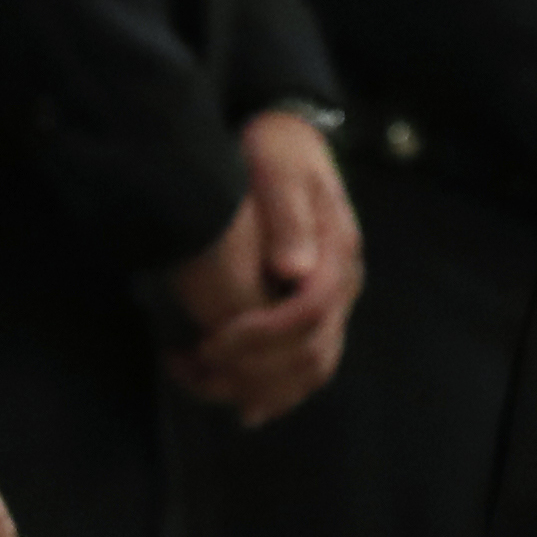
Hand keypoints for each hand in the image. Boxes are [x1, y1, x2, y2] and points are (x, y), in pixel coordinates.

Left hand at [166, 109, 360, 426]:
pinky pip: (308, 361)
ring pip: (314, 366)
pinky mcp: (317, 305)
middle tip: (193, 369)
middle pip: (314, 351)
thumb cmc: (277, 149)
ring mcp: (334, 297)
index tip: (209, 343)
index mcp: (337, 250)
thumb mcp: (279, 169)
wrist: (287, 136)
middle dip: (253, 371)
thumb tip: (293, 272)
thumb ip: (287, 217)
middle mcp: (343, 281)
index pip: (309, 313)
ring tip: (204, 387)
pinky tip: (242, 400)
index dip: (260, 338)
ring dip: (263, 389)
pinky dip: (277, 388)